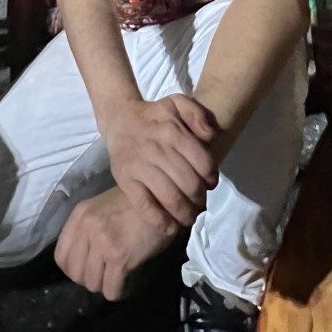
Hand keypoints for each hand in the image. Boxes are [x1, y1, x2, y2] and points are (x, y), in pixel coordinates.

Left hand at [55, 187, 176, 300]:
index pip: (61, 257)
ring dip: (105, 285)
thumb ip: (88, 227)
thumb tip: (82, 259)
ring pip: (92, 284)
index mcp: (80, 215)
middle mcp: (87, 227)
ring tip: (118, 278)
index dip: (73, 270)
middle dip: (90, 280)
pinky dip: (119, 292)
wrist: (164, 200)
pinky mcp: (119, 257)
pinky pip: (111, 290)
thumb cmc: (136, 204)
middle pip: (76, 274)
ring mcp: (102, 242)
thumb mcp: (103, 207)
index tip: (87, 271)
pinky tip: (127, 284)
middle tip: (106, 276)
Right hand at [103, 93, 219, 228]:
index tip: (210, 184)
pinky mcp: (126, 181)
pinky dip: (160, 222)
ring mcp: (140, 166)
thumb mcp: (178, 102)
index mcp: (173, 131)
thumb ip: (198, 113)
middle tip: (201, 203)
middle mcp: (157, 149)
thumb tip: (211, 135)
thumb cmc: (154, 115)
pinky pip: (145, 206)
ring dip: (186, 214)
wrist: (120, 120)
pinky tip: (171, 228)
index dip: (211, 178)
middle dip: (200, 199)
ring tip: (190, 217)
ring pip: (171, 198)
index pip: (203, 163)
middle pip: (190, 184)